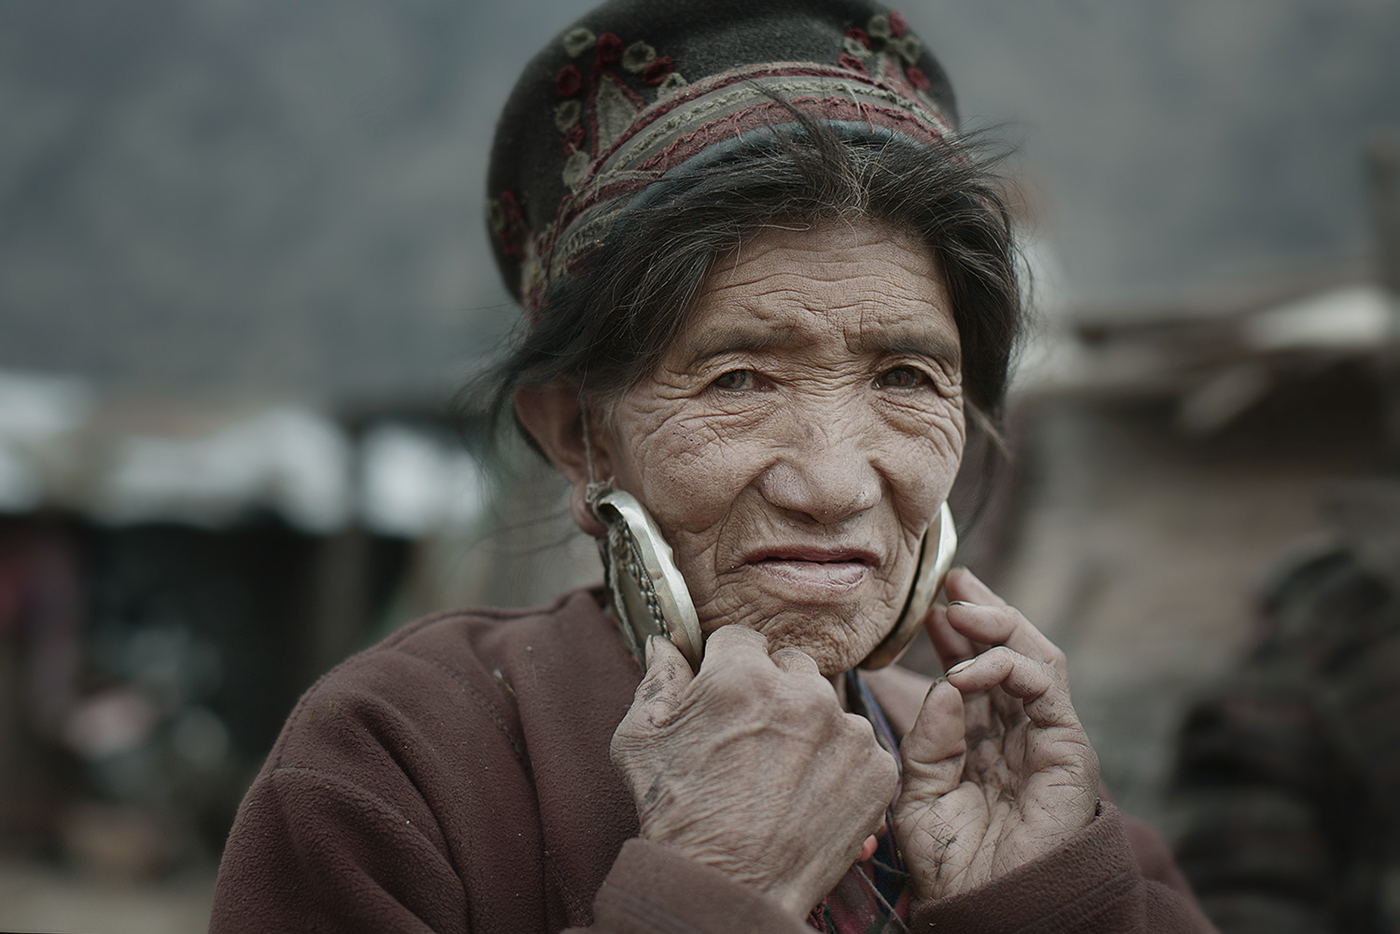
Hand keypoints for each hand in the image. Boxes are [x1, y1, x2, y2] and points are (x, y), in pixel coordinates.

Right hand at [610, 625, 897, 915]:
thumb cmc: (677, 816)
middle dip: (774, 690)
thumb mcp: (640, 741)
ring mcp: (847, 731)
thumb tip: (663, 644)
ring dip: (809, 727)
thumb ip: (656, 679)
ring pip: (828, 706)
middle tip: (752, 738)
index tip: (723, 695)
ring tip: (780, 773)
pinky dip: (839, 764)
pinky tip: (808, 793)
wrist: (729, 890)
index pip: (742, 638)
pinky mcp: (877, 769)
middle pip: (792, 666)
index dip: (727, 665)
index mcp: (743, 676)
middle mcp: (803, 693)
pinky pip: (858, 747)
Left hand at [893, 568, 1098, 900]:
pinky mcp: (1069, 750)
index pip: (973, 670)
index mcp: (981, 740)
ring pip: (1035, 658)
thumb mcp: (918, 795)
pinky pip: (1044, 689)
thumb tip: (942, 688)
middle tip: (952, 582)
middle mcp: (1016, 732)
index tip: (928, 605)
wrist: (987, 909)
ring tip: (963, 607)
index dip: (954, 635)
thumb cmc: (952, 864)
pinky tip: (966, 670)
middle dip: (982, 612)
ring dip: (1000, 624)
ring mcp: (1046, 738)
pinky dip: (1007, 667)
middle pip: (1008, 653)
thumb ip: (926, 742)